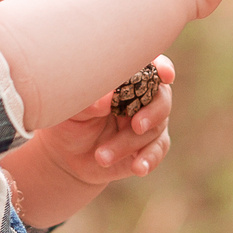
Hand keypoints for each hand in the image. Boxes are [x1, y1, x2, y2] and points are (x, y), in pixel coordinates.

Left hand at [4, 56, 176, 228]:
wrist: (68, 156)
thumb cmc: (70, 120)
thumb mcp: (71, 110)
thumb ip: (87, 102)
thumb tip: (105, 100)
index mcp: (125, 78)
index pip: (149, 65)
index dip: (162, 66)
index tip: (165, 74)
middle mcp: (142, 97)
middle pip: (162, 98)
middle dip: (152, 112)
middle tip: (136, 125)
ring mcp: (149, 122)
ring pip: (154, 129)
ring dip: (129, 143)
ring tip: (101, 157)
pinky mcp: (149, 146)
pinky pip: (157, 150)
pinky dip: (149, 159)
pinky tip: (138, 167)